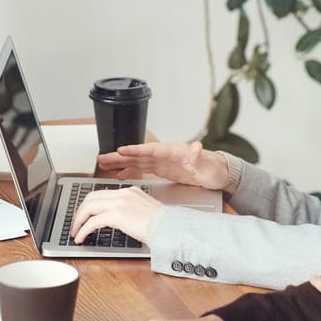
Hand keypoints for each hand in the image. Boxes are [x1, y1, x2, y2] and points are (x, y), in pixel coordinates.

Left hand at [69, 186, 163, 243]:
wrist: (170, 228)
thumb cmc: (163, 224)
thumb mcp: (145, 212)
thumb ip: (131, 211)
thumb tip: (120, 221)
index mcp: (129, 191)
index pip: (102, 194)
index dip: (89, 205)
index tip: (85, 215)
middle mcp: (123, 194)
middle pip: (91, 198)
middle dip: (80, 211)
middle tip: (76, 223)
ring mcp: (119, 203)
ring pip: (88, 208)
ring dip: (78, 221)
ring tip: (75, 232)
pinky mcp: (116, 215)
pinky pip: (92, 222)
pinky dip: (83, 230)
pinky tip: (80, 237)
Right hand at [97, 141, 228, 189]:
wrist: (218, 174)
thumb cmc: (213, 168)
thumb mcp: (207, 163)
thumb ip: (199, 155)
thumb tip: (197, 146)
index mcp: (173, 151)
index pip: (150, 149)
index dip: (135, 149)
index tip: (121, 150)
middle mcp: (165, 154)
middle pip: (138, 154)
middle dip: (119, 156)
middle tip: (101, 157)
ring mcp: (162, 162)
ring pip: (136, 161)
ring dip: (120, 163)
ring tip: (102, 164)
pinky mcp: (163, 169)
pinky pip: (142, 169)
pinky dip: (130, 170)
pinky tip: (120, 175)